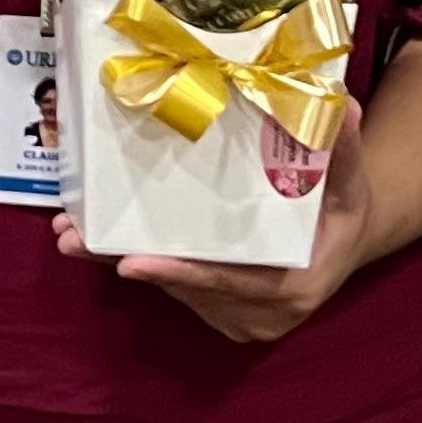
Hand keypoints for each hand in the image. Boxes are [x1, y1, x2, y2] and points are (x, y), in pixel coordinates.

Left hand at [55, 95, 383, 345]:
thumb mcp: (350, 183)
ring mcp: (238, 318)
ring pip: (174, 289)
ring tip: (71, 235)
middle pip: (188, 288)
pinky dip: (139, 263)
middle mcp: (261, 314)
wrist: (342, 244)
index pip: (233, 283)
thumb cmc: (344, 212)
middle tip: (74, 238)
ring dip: (120, 263)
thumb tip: (339, 103)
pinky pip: (176, 287)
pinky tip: (94, 241)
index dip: (182, 274)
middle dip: (130, 262)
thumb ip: (342, 150)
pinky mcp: (218, 311)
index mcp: (294, 287)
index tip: (131, 263)